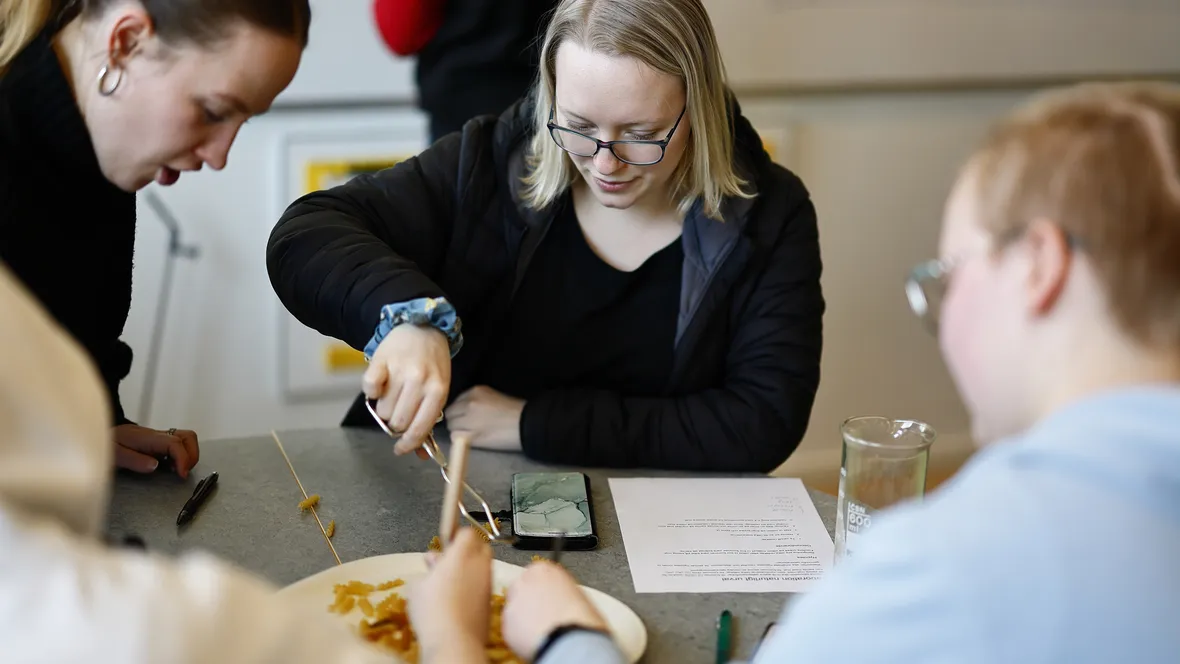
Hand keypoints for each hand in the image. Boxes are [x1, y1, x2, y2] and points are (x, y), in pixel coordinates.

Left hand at [113, 424, 199, 478]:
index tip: (181, 474)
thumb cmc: (109, 443)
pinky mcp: (161, 441)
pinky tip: (172, 466)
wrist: (105, 433)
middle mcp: (158, 435)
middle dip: (191, 456)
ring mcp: (161, 437)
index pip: (175, 443)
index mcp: (148, 438)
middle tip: (182, 473)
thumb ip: (134, 460)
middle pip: (188, 437)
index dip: (183, 459)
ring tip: (179, 470)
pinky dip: (183, 455)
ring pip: (187, 439)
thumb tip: (154, 466)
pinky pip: (180, 444)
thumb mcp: (115, 455)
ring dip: (189, 455)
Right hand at [364, 324, 450, 455]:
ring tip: (393, 393)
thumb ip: (428, 419)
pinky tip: (381, 384)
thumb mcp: (438, 390)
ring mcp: (399, 370)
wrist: (422, 328)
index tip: (400, 449)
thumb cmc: (432, 364)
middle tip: (399, 412)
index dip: (408, 443)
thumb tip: (417, 453)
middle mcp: (419, 381)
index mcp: (438, 391)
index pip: (420, 428)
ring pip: (383, 410)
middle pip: (398, 422)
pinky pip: (368, 389)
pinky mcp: (381, 360)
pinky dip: (371, 391)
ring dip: (385, 408)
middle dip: (396, 424)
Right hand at [409, 528, 491, 662]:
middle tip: (449, 561)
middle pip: (481, 546)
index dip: (457, 536)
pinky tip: (458, 600)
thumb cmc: (432, 609)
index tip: (445, 545)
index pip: (467, 531)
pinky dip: (474, 586)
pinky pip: (484, 585)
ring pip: (483, 566)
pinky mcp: (491, 600)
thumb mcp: (416, 585)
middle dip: (467, 549)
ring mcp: (489, 582)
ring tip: (449, 583)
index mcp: (462, 553)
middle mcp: (480, 564)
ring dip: (470, 569)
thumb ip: (427, 568)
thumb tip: (433, 561)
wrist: (455, 641)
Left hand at [444, 385, 524, 450]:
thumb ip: (476, 400)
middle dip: (456, 420)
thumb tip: (464, 410)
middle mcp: (468, 404)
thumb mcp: (493, 396)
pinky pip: (455, 437)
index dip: (460, 410)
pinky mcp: (471, 436)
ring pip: (451, 426)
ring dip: (457, 430)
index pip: (456, 401)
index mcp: (475, 391)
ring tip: (470, 433)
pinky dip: (460, 440)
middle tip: (467, 426)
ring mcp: (468, 420)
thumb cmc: (515, 410)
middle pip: (450, 414)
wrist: (527, 424)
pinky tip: (471, 440)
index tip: (467, 416)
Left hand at [502, 561, 608, 660]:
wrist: (570, 640)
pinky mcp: (506, 623)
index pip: (539, 575)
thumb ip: (563, 592)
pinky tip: (535, 639)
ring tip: (541, 630)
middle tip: (545, 616)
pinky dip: (521, 634)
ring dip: (525, 618)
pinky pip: (512, 628)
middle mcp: (524, 581)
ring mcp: (512, 602)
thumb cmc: (580, 618)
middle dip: (532, 602)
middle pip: (524, 589)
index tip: (550, 599)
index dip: (545, 590)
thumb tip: (563, 601)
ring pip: (516, 609)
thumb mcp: (578, 595)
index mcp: (544, 570)